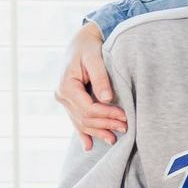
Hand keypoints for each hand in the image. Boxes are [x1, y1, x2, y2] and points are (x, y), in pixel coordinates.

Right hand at [56, 23, 126, 148]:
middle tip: (125, 127)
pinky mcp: (69, 102)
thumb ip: (100, 78)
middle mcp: (62, 95)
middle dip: (105, 124)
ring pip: (81, 122)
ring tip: (113, 139)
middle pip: (85, 118)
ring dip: (97, 132)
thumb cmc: (89, 47)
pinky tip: (88, 146)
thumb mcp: (95, 58)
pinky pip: (75, 120)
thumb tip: (107, 99)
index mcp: (66, 86)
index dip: (106, 115)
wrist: (81, 41)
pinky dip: (82, 134)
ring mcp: (64, 100)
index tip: (124, 116)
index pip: (88, 108)